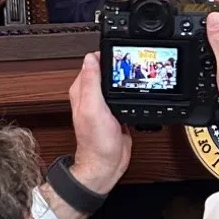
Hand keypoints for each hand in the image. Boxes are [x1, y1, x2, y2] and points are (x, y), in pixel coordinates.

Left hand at [67, 51, 131, 193]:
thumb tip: (90, 58)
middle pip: (106, 71)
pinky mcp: (115, 112)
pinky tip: (136, 92)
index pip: (92, 63)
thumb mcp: (93, 108)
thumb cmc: (96, 142)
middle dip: (119, 65)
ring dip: (125, 78)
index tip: (120, 54)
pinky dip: (130, 92)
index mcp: (82, 91)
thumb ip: (91, 83)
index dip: (106, 55)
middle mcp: (91, 96)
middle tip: (133, 63)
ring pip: (115, 83)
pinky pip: (123, 96)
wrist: (106, 164)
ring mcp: (104, 104)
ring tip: (136, 74)